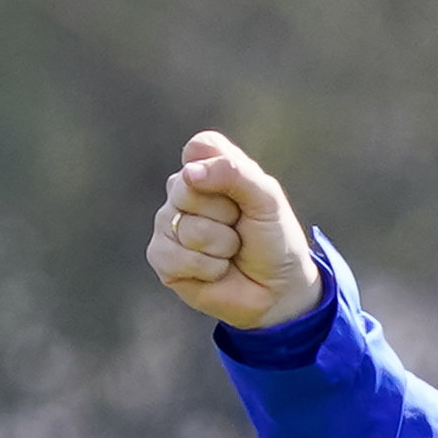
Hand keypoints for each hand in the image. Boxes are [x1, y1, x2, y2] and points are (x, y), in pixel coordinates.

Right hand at [149, 130, 324, 330]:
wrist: (277, 289)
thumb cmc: (273, 239)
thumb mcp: (267, 199)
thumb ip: (235, 174)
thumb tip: (189, 173)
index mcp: (208, 166)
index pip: (199, 148)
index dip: (224, 171)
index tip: (246, 194)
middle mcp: (182, 190)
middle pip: (188, 188)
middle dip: (226, 215)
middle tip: (239, 227)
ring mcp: (168, 223)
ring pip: (187, 227)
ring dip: (221, 246)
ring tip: (230, 251)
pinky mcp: (161, 256)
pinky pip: (174, 256)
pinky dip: (208, 268)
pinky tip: (216, 271)